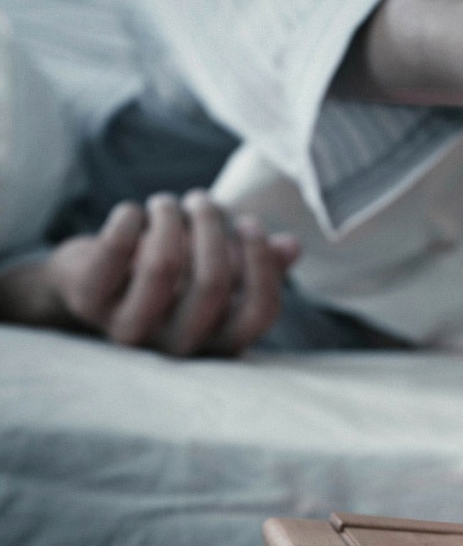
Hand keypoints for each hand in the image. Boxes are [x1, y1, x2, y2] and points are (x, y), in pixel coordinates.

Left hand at [45, 191, 299, 355]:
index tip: (249, 222)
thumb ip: (258, 264)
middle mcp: (178, 345)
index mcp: (218, 340)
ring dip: (170, 218)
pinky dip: (128, 219)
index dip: (262, 262)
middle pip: (213, 283)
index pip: (259, 312)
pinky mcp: (88, 302)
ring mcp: (130, 329)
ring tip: (166, 202)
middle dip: (211, 227)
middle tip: (202, 200)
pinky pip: (115, 251)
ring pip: (164, 265)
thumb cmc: (168, 277)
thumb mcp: (216, 272)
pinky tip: (132, 212)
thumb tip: (291, 246)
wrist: (90, 286)